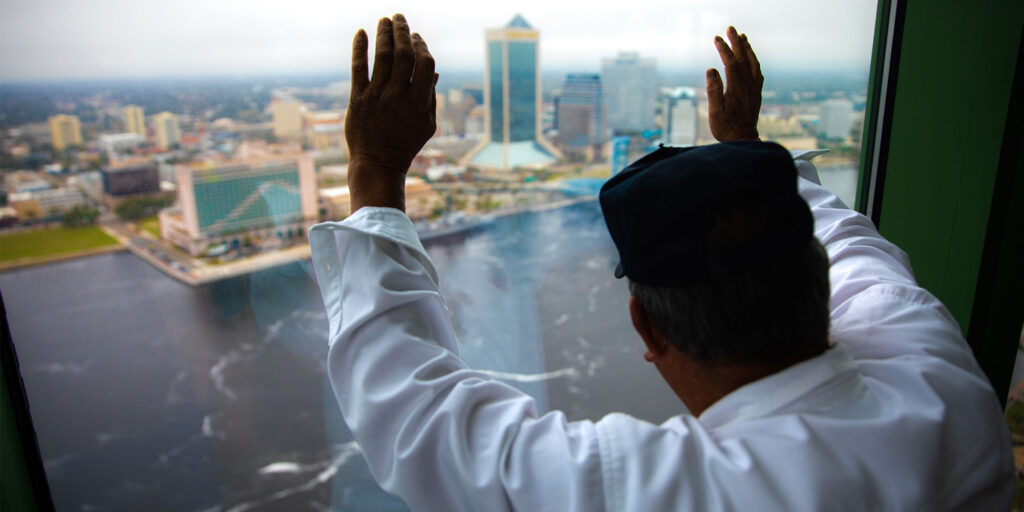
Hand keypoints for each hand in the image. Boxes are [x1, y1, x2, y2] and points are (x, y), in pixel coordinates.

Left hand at [346, 14, 436, 212]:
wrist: (379, 165)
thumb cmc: (405, 144)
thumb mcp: (426, 124)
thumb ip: (430, 96)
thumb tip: (433, 70)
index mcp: (419, 101)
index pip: (424, 62)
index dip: (421, 45)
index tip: (415, 37)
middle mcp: (399, 95)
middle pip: (403, 54)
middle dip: (402, 31)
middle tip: (398, 18)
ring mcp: (378, 97)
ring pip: (382, 56)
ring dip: (384, 34)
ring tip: (384, 21)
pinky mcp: (358, 100)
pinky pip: (358, 68)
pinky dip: (359, 48)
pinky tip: (361, 33)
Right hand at [706, 26, 762, 141]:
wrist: (743, 141)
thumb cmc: (726, 128)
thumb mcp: (715, 111)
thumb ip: (713, 90)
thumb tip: (711, 69)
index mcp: (737, 89)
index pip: (731, 63)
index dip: (724, 49)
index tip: (717, 38)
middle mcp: (748, 86)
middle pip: (744, 58)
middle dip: (737, 42)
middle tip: (731, 28)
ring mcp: (754, 89)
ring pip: (753, 63)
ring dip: (747, 49)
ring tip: (743, 37)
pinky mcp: (757, 94)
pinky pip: (757, 72)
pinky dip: (753, 60)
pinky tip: (750, 58)